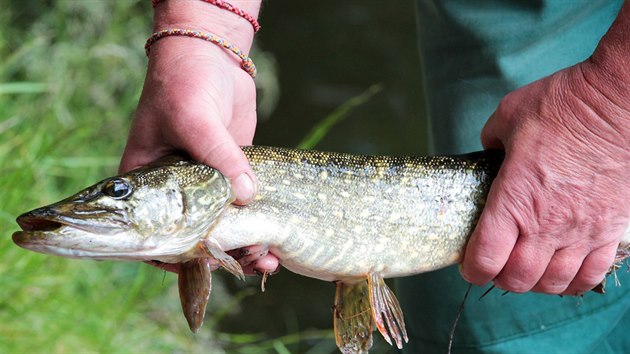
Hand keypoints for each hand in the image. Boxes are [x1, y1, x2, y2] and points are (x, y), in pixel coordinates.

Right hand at [119, 0, 278, 274]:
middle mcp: (175, 190)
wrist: (210, 55)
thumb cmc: (183, 83)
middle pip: (195, 237)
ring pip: (224, 226)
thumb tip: (247, 198)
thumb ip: (219, 159)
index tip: (204, 266)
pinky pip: (244, 206)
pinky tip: (276, 241)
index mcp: (148, 184)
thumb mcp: (194, 120)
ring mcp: (206, 183)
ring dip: (244, 246)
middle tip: (247, 263)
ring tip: (267, 260)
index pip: (153, 234)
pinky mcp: (233, 172)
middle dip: (220, 255)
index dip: (174, 257)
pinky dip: (258, 225)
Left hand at [460, 61, 629, 295]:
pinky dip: (573, 282)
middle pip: (518, 280)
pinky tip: (563, 272)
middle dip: (500, 279)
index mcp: (514, 200)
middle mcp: (547, 224)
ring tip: (528, 270)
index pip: (486, 258)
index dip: (472, 269)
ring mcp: (582, 231)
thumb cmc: (562, 106)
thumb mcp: (507, 116)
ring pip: (553, 283)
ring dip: (535, 284)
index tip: (470, 265)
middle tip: (496, 265)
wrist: (618, 102)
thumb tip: (490, 153)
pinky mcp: (610, 229)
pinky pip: (592, 274)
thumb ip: (490, 142)